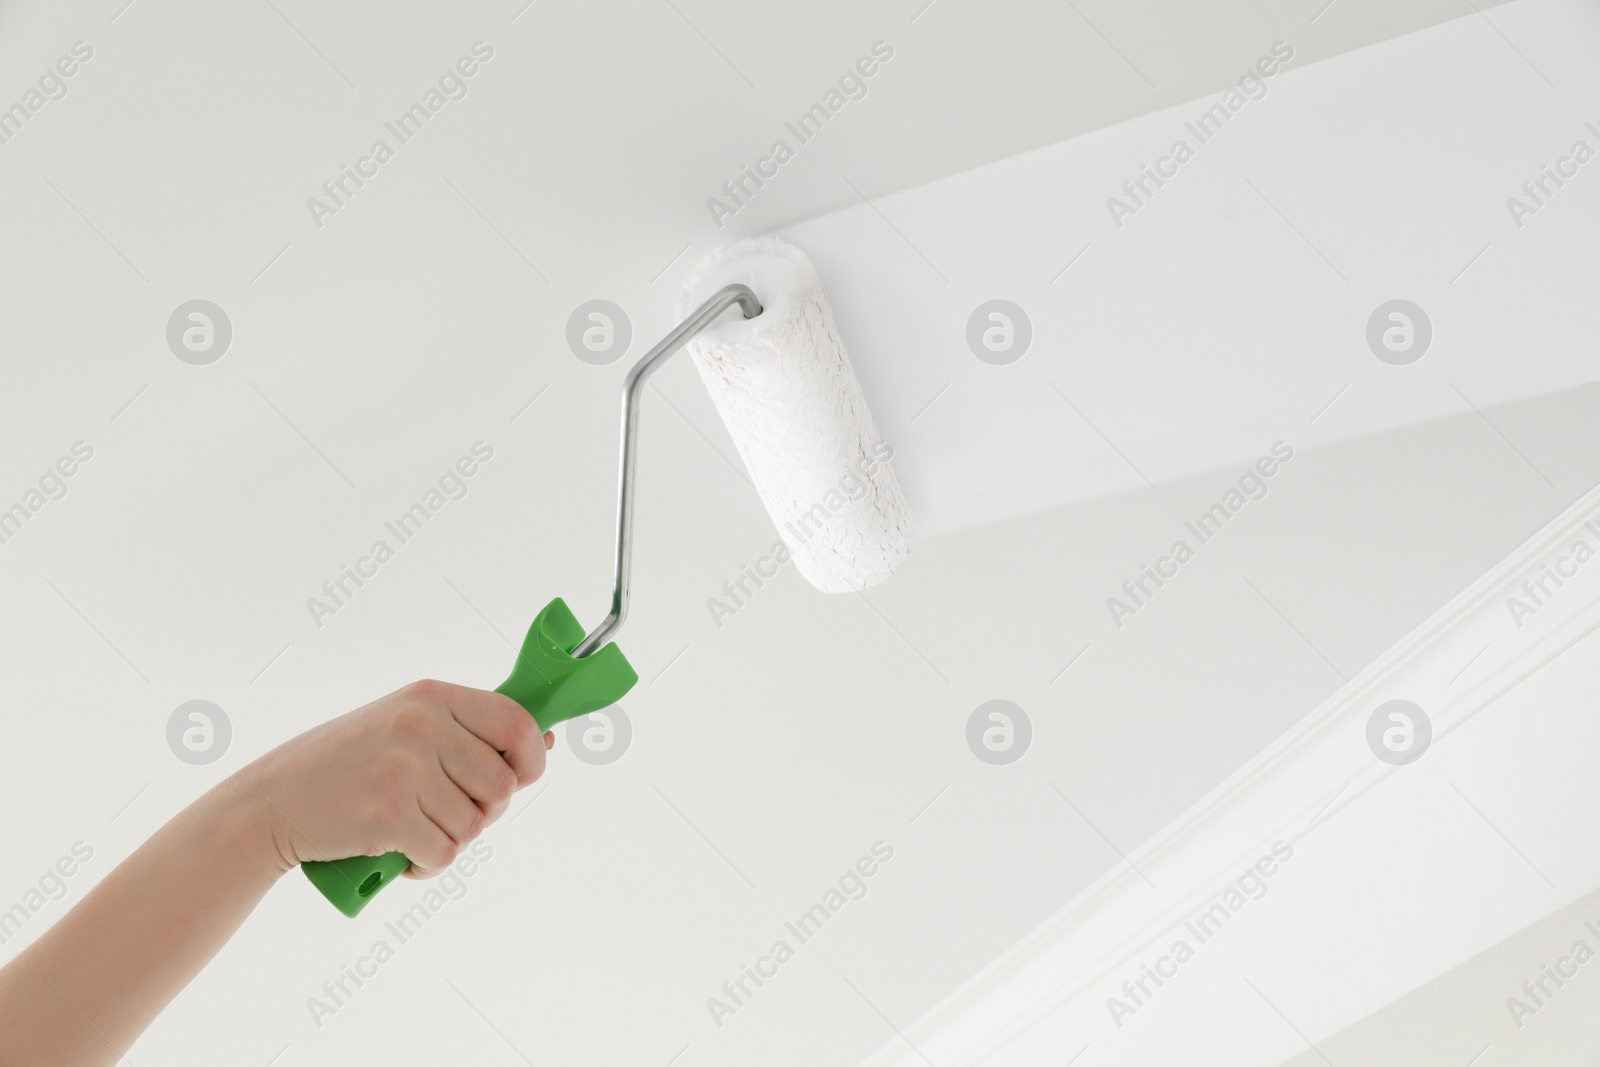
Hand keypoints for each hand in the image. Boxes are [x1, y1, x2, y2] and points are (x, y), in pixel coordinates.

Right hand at [240, 680, 552, 877]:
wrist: (270, 802)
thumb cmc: (347, 765)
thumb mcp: (406, 724)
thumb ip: (468, 730)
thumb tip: (545, 741)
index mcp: (432, 697)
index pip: (518, 722)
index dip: (532, 758)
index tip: (521, 777)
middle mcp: (421, 726)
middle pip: (502, 786)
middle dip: (484, 811)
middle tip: (446, 812)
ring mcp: (404, 769)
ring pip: (474, 825)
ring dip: (452, 841)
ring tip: (415, 830)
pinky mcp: (389, 815)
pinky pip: (445, 853)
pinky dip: (429, 864)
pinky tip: (403, 853)